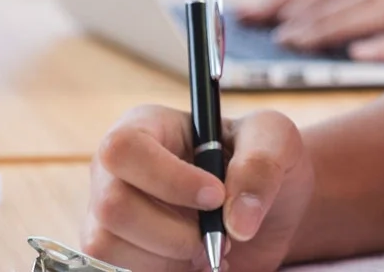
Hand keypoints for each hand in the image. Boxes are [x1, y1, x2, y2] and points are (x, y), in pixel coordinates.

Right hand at [86, 105, 314, 271]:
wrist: (269, 207)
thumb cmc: (263, 159)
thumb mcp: (275, 139)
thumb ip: (260, 165)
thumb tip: (237, 222)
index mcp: (146, 126)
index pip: (125, 150)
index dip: (168, 179)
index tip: (216, 197)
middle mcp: (116, 169)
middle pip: (112, 206)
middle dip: (173, 233)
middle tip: (217, 235)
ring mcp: (109, 214)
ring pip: (108, 246)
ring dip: (168, 259)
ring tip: (208, 248)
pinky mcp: (118, 251)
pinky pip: (119, 271)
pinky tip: (192, 262)